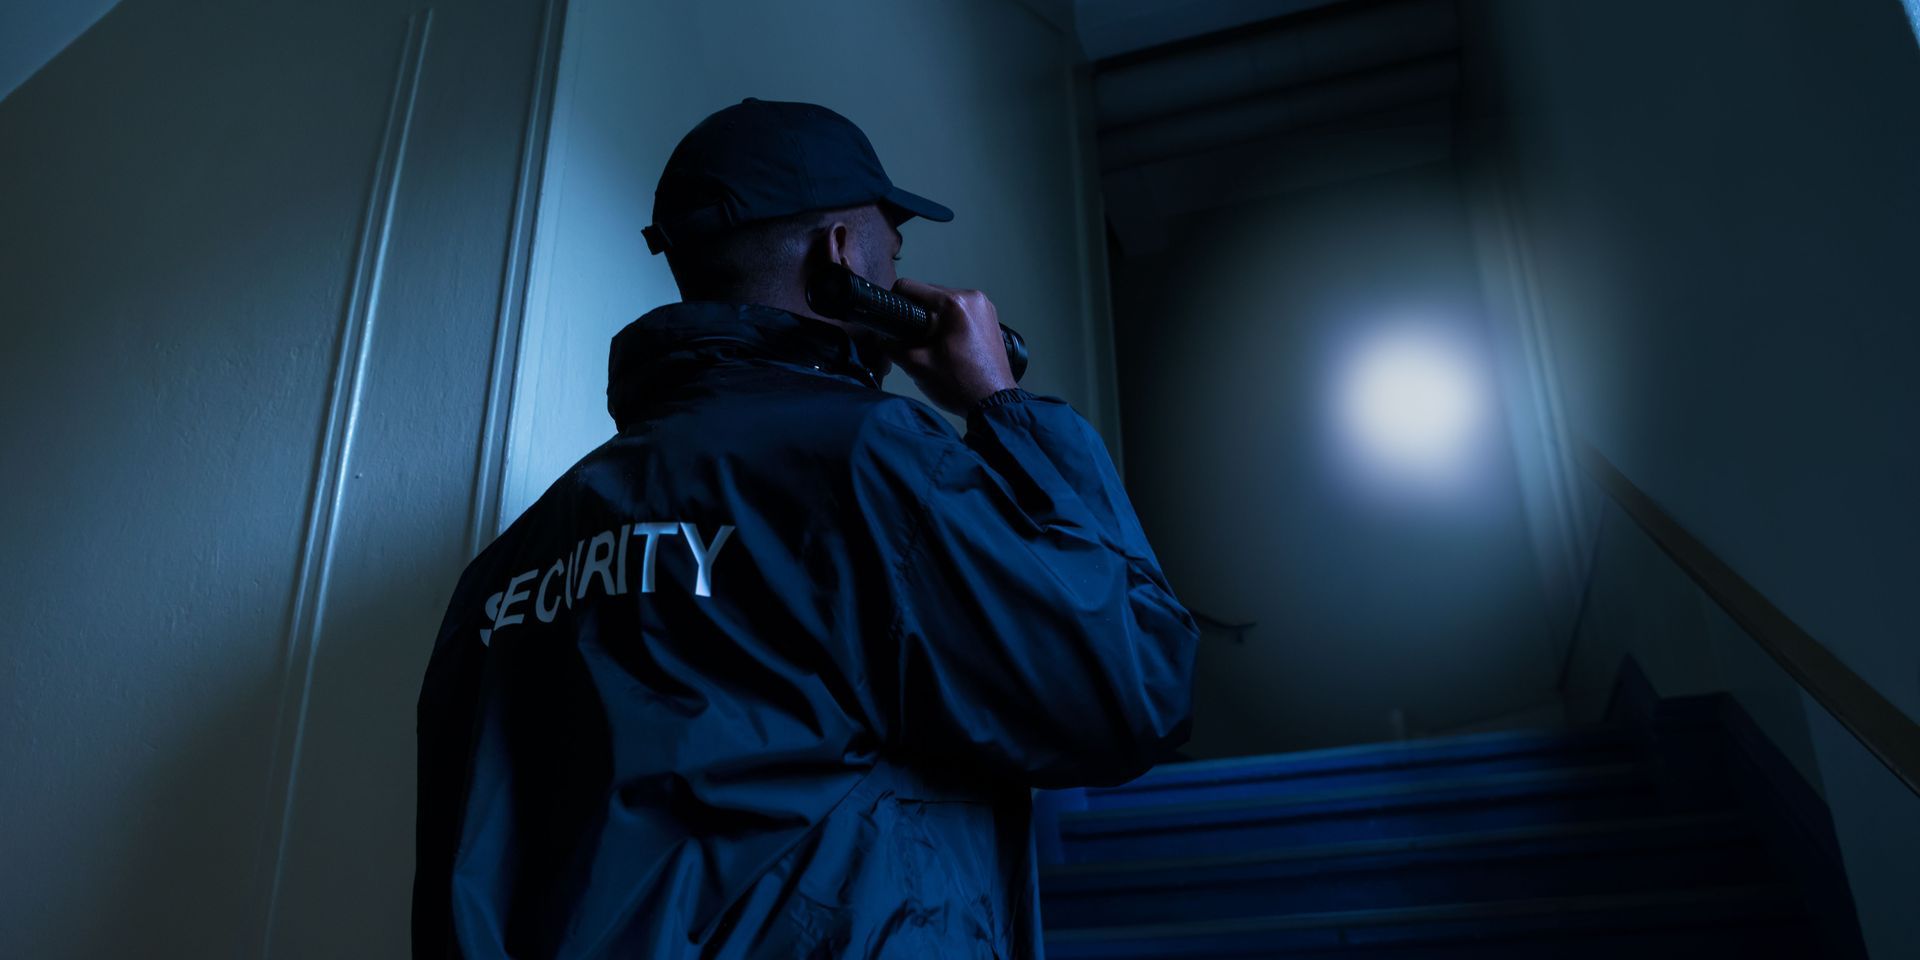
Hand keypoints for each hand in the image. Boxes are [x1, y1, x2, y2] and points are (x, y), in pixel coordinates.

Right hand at [886, 277, 1018, 416]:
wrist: (993, 403)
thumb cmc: (963, 385)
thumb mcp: (917, 365)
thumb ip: (892, 346)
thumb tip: (882, 338)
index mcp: (955, 303)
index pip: (912, 287)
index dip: (894, 299)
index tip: (890, 314)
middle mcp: (974, 299)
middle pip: (930, 294)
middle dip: (917, 313)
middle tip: (911, 338)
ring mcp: (985, 308)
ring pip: (946, 304)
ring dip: (934, 318)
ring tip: (931, 344)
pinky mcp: (991, 320)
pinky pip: (962, 313)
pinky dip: (950, 324)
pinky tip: (947, 345)